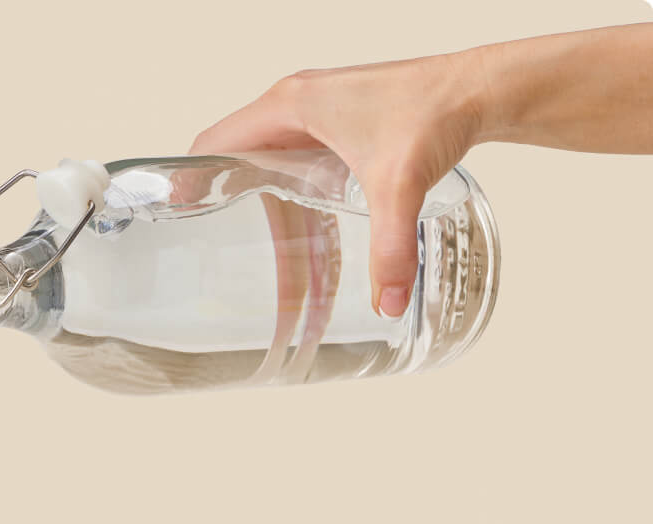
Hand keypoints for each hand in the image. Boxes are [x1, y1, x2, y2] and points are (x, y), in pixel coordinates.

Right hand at [190, 51, 486, 316]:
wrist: (481, 89)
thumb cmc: (436, 112)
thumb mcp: (401, 187)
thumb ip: (390, 249)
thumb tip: (387, 303)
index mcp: (289, 106)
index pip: (213, 142)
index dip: (189, 179)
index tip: (174, 216)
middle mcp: (296, 103)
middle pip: (232, 153)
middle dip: (221, 199)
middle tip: (210, 243)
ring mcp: (318, 109)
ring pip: (264, 155)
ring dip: (257, 196)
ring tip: (253, 244)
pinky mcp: (340, 119)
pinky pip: (294, 154)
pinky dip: (287, 188)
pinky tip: (300, 222)